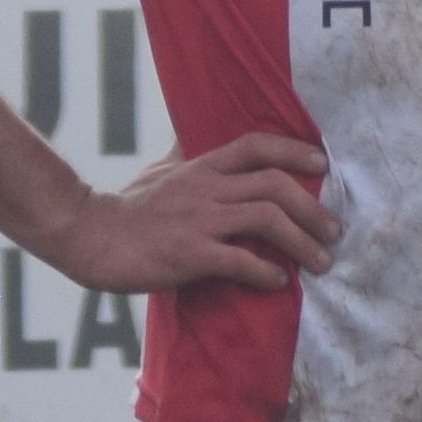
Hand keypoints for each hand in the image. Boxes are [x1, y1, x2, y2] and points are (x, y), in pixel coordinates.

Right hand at [35, 131, 337, 294]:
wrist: (87, 236)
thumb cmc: (123, 207)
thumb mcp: (158, 171)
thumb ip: (183, 157)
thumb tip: (192, 139)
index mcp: (200, 167)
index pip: (256, 145)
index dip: (294, 150)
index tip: (322, 164)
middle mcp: (206, 188)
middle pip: (275, 184)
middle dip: (312, 207)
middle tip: (333, 230)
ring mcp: (198, 221)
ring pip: (267, 220)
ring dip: (302, 242)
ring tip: (321, 262)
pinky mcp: (189, 255)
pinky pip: (240, 261)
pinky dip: (266, 272)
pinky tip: (277, 282)